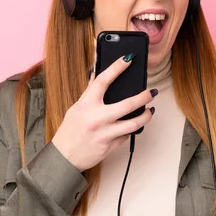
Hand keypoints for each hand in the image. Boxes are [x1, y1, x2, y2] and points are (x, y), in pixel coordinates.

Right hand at [51, 53, 156, 171]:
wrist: (64, 157)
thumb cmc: (69, 131)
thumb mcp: (77, 108)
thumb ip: (89, 92)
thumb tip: (97, 72)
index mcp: (87, 105)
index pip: (103, 80)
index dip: (117, 67)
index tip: (129, 59)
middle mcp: (97, 118)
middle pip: (128, 104)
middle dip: (144, 96)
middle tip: (151, 92)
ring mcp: (105, 133)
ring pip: (134, 123)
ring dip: (146, 116)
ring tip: (151, 110)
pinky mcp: (111, 146)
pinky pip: (127, 136)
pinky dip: (132, 129)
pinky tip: (134, 124)